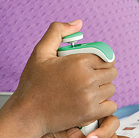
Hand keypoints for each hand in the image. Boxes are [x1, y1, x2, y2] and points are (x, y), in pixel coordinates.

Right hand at [8, 20, 117, 137]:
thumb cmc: (32, 84)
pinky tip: (91, 103)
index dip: (98, 60)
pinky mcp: (90, 114)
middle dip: (101, 73)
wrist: (27, 114)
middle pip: (111, 72)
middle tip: (87, 78)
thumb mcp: (40, 52)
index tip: (87, 66)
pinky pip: (111, 106)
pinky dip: (104, 105)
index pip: (106, 56)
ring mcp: (90, 98)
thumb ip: (58, 31)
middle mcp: (87, 79)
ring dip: (102, 89)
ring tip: (86, 91)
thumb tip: (78, 23)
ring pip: (111, 89)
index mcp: (79, 62)